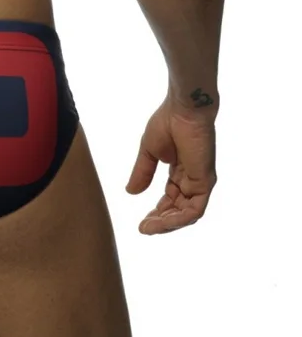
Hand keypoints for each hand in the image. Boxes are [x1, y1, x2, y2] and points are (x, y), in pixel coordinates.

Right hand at [126, 95, 216, 234]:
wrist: (183, 108)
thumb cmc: (167, 122)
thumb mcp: (148, 151)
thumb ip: (142, 172)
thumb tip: (131, 192)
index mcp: (180, 171)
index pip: (171, 198)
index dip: (157, 212)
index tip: (142, 222)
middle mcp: (192, 180)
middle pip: (179, 209)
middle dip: (161, 221)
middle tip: (144, 228)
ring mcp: (200, 182)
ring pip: (186, 214)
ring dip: (168, 224)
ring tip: (149, 227)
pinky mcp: (205, 182)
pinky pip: (194, 209)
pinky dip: (178, 219)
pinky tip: (161, 221)